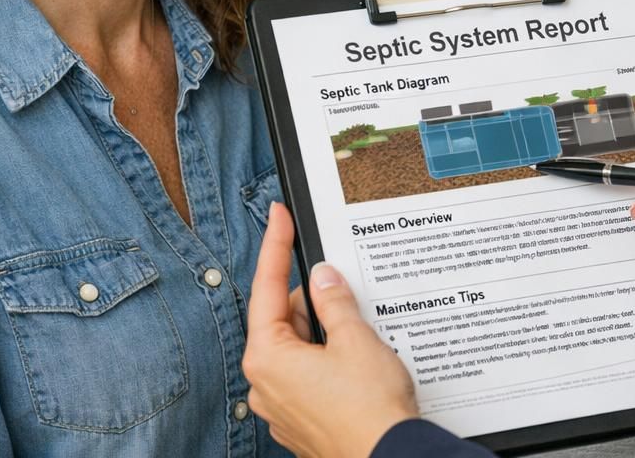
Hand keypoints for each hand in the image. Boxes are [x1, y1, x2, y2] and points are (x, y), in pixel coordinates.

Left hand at [244, 203, 419, 457]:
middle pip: (283, 319)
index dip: (274, 245)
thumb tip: (323, 277)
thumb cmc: (369, 410)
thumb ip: (334, 302)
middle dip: (314, 300)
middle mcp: (266, 383)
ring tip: (360, 332)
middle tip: (346, 286)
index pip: (267, 287)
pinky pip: (308, 375)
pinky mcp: (301, 419)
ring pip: (298, 349)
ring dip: (324, 332)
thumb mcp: (355, 340)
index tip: (278, 215)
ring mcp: (282, 406)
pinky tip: (357, 360)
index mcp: (268, 357)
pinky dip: (328, 359)